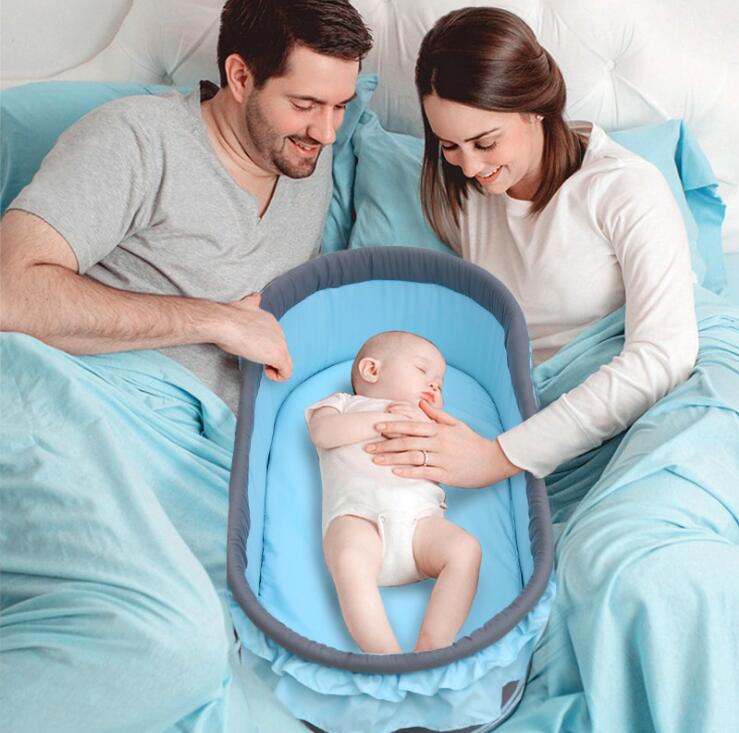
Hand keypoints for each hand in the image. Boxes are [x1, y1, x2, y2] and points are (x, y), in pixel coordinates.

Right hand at [212, 293, 292, 380]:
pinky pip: (287, 372)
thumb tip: (256, 296)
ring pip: (286, 361)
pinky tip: (267, 373)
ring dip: (275, 367)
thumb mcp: (243, 306)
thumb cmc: (228, 317)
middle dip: (270, 356)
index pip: (274, 337)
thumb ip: (251, 304)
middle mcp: (278, 330)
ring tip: (263, 368)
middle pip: (281, 348)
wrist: (225, 322)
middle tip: (256, 358)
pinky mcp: (278, 356)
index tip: (254, 349)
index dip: (265, 346)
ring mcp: (280, 343)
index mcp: (270, 320)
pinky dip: (279, 376)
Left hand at [366, 400, 520, 487]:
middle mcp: (439, 443)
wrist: (494, 460)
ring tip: (375, 460)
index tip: (376, 426)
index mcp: (440, 430)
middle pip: (407, 442)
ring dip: (392, 458)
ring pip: (412, 457)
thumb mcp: (457, 424)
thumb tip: (421, 403)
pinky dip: (408, 472)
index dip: (392, 425)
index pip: (411, 425)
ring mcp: (442, 459)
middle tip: (367, 447)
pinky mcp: (446, 474)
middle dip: (385, 444)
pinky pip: (424, 473)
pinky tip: (394, 472)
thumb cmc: (473, 442)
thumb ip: (437, 414)